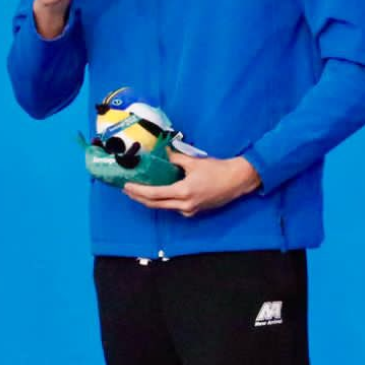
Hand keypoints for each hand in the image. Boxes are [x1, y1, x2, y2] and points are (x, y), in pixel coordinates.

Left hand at [123, 151, 262, 216]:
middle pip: (155, 204)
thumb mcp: (194, 162)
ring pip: (164, 208)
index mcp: (183, 192)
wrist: (237, 180)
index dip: (138, 191)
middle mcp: (184, 205)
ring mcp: (190, 210)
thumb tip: (163, 152)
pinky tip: (158, 194)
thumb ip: (176, 158)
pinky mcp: (195, 211)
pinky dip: (164, 202)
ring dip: (150, 201)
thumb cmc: (217, 169)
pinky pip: (174, 208)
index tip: (127, 186)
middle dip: (139, 198)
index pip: (154, 195)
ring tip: (138, 192)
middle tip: (127, 190)